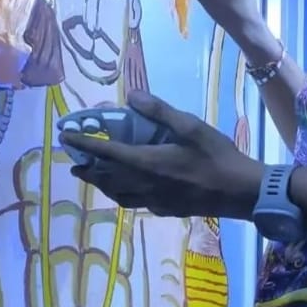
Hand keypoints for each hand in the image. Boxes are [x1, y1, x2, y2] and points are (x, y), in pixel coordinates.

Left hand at [68, 91, 263, 219]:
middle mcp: (144, 184)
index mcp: (147, 162)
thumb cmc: (217, 156)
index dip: (84, 145)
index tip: (66, 138)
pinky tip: (125, 190)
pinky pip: (133, 202)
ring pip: (117, 194)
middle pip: (106, 178)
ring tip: (92, 176)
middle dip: (87, 168)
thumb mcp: (191, 126)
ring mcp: (153, 201)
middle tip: (74, 162)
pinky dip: (120, 194)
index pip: (106, 152)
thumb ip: (159, 111)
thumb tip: (131, 96)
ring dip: (100, 184)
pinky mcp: (164, 210)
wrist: (240, 192)